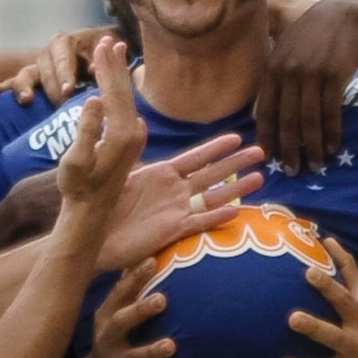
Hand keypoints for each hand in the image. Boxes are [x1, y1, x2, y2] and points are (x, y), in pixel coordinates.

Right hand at [0, 26, 118, 104]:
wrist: (94, 56)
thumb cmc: (102, 52)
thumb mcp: (104, 51)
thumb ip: (100, 59)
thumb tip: (93, 69)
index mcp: (65, 42)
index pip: (63, 57)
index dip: (64, 72)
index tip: (69, 89)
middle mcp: (47, 53)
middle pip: (44, 69)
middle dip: (52, 87)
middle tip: (60, 104)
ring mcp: (36, 67)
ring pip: (26, 75)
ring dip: (25, 87)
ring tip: (26, 100)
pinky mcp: (29, 81)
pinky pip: (13, 84)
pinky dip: (5, 89)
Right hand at [55, 40, 145, 224]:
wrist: (91, 212)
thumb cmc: (78, 188)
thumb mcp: (76, 161)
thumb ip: (86, 130)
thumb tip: (94, 99)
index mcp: (122, 134)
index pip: (114, 92)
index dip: (107, 67)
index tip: (103, 44)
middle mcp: (134, 133)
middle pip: (123, 91)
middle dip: (115, 64)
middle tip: (110, 39)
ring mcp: (134, 138)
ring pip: (126, 98)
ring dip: (118, 75)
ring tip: (114, 52)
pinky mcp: (131, 142)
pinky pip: (125, 108)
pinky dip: (118, 90)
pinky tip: (114, 84)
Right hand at [85, 261, 175, 357]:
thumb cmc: (113, 335)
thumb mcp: (113, 310)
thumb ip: (128, 285)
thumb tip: (144, 250)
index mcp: (108, 315)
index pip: (120, 293)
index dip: (135, 277)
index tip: (152, 261)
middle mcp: (109, 338)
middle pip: (122, 322)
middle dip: (141, 310)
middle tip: (163, 299)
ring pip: (135, 357)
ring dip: (152, 351)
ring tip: (172, 345)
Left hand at [100, 133, 265, 269]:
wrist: (96, 236)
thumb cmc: (105, 204)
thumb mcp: (120, 172)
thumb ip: (133, 151)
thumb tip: (138, 121)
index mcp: (162, 174)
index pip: (196, 157)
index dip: (216, 148)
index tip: (237, 137)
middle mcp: (175, 191)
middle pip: (212, 174)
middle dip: (236, 163)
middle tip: (261, 152)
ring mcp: (177, 210)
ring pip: (213, 197)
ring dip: (236, 188)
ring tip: (260, 178)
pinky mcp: (173, 230)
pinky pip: (199, 222)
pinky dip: (217, 217)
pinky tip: (236, 211)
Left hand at [256, 0, 357, 173]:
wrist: (345, 15)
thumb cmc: (312, 36)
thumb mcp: (285, 51)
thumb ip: (272, 80)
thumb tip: (256, 114)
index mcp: (272, 68)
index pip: (264, 110)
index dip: (266, 137)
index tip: (267, 159)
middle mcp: (288, 72)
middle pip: (286, 120)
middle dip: (289, 150)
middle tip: (292, 172)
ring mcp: (311, 73)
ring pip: (308, 120)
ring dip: (312, 147)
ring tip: (316, 165)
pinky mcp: (333, 75)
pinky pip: (330, 112)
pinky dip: (331, 133)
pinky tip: (332, 147)